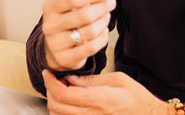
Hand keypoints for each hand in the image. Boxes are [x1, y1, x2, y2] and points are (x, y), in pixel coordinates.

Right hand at [42, 0, 115, 71]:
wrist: (58, 40)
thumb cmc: (69, 11)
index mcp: (50, 6)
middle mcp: (49, 26)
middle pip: (84, 15)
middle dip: (103, 7)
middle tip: (112, 3)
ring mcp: (55, 44)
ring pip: (90, 31)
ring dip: (104, 21)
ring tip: (106, 16)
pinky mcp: (65, 58)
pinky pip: (92, 47)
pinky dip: (103, 37)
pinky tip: (103, 31)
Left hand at [43, 70, 171, 114]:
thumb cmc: (136, 98)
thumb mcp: (118, 80)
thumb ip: (93, 80)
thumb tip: (72, 79)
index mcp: (97, 100)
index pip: (63, 93)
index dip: (51, 82)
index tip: (48, 72)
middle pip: (55, 107)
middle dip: (50, 90)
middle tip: (54, 79)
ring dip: (54, 102)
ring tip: (61, 89)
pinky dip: (62, 112)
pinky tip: (68, 102)